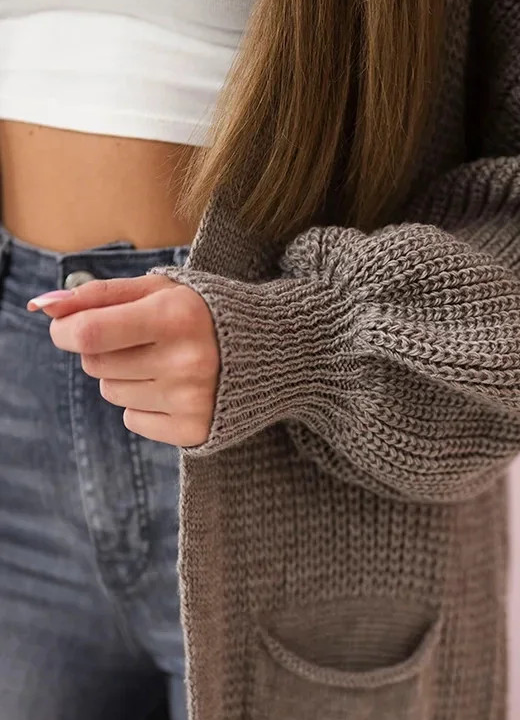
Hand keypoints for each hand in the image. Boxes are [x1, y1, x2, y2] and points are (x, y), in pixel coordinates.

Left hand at [29, 275, 218, 446]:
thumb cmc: (206, 313)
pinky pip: (132, 420)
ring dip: (125, 377)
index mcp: (176, 316)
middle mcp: (186, 361)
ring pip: (111, 392)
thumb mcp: (161, 290)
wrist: (273, 352)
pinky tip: (173, 389)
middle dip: (103, 350)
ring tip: (163, 364)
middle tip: (138, 341)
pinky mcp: (194, 430)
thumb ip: (101, 295)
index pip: (90, 333)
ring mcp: (191, 400)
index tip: (66, 328)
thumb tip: (47, 307)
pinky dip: (144, 406)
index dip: (65, 331)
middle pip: (96, 364)